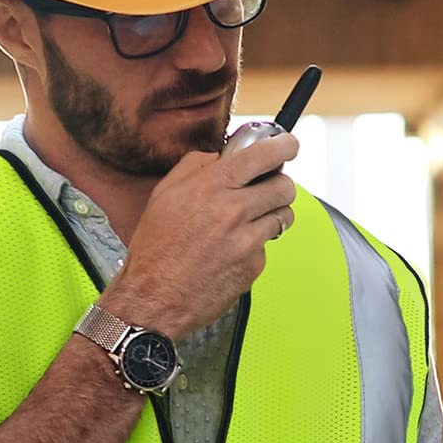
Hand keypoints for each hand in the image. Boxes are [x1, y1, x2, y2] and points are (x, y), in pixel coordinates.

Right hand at [103, 131, 298, 336]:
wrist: (154, 296)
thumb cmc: (156, 248)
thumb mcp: (165, 194)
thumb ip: (196, 167)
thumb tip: (221, 155)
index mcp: (212, 187)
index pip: (262, 156)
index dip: (283, 147)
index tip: (288, 146)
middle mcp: (233, 211)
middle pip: (284, 187)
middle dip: (280, 185)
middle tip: (268, 189)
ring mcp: (248, 240)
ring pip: (283, 217)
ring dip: (273, 214)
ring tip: (250, 221)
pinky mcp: (254, 265)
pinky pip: (268, 246)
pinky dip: (256, 245)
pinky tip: (233, 250)